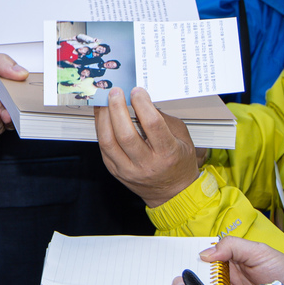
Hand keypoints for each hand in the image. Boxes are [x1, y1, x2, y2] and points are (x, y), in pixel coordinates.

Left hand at [93, 86, 200, 207]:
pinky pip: (104, 148)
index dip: (142, 104)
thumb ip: (164, 119)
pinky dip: (101, 129)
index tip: (137, 91)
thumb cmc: (178, 163)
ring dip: (104, 118)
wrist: (172, 193)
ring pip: (109, 142)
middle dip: (117, 108)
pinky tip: (102, 117)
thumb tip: (142, 101)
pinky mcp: (116, 171)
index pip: (152, 125)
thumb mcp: (182, 138)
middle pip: (125, 134)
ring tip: (104, 102)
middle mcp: (146, 164)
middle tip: (115, 92)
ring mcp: (128, 170)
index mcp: (167, 153)